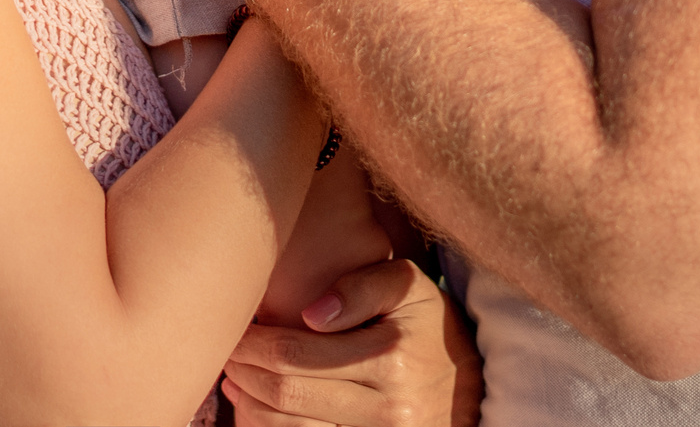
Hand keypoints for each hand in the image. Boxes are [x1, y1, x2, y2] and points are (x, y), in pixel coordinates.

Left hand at [222, 259, 481, 426]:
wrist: (470, 385)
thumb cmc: (428, 326)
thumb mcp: (408, 287)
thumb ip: (362, 286)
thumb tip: (311, 315)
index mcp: (390, 356)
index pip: (296, 356)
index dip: (254, 346)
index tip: (235, 332)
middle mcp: (386, 405)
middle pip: (288, 396)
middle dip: (245, 374)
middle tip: (229, 356)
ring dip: (252, 409)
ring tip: (236, 384)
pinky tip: (258, 412)